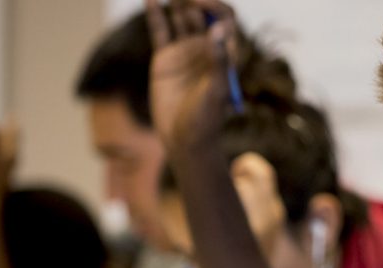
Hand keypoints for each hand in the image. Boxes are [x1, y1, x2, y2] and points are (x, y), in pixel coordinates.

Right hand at [144, 0, 238, 149]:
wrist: (184, 139)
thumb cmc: (207, 119)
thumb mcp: (217, 91)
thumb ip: (220, 61)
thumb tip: (218, 29)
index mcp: (226, 53)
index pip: (225, 18)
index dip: (213, 5)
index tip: (198, 0)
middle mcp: (207, 48)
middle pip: (202, 13)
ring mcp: (185, 51)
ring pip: (181, 17)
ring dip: (177, 2)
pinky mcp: (165, 57)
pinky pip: (161, 29)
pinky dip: (156, 14)